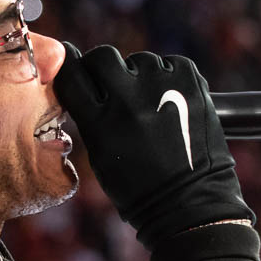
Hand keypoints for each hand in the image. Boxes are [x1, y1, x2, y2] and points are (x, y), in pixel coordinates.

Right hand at [52, 43, 252, 235]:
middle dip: (104, 67)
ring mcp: (162, 87)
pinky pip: (171, 63)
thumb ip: (89, 116)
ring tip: (152, 105)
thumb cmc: (138, 188)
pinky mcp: (191, 82)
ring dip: (141, 76)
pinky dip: (169, 78)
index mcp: (99, 123)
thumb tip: (84, 81)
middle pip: (103, 56)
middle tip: (113, 84)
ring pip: (140, 60)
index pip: (70, 75)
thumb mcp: (100, 156)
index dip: (69, 68)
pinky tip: (172, 102)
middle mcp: (128, 100)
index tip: (73, 68)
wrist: (188, 203)